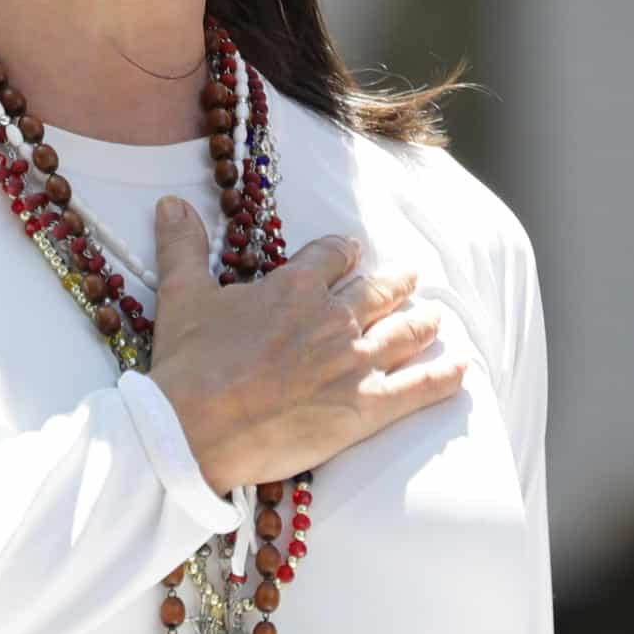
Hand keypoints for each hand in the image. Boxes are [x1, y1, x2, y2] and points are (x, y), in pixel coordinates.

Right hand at [150, 203, 466, 493]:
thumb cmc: (188, 364)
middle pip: (381, 291)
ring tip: (436, 317)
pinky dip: (445, 376)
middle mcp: (334, 319)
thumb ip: (182, 246)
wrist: (193, 430)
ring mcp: (355, 364)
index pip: (335, 255)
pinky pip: (420, 388)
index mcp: (295, 286)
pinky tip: (463, 368)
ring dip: (424, 322)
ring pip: (406, 332)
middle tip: (410, 278)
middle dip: (398, 282)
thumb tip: (171, 203)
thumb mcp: (181, 295)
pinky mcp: (366, 409)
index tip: (350, 254)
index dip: (344, 253)